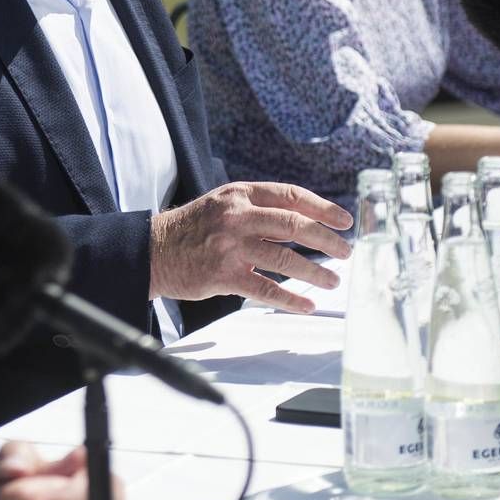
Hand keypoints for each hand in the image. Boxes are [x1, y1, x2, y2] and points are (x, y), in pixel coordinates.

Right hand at [149, 182, 352, 310]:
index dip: (323, 207)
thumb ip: (260, 209)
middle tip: (345, 252)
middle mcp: (237, 217)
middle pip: (294, 225)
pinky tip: (306, 305)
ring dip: (314, 272)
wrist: (154, 250)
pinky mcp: (223, 275)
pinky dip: (290, 299)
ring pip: (284, 259)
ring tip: (332, 281)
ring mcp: (230, 247)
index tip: (345, 221)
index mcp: (241, 194)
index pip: (291, 196)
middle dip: (326, 240)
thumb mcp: (225, 203)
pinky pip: (265, 289)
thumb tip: (305, 222)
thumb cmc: (195, 227)